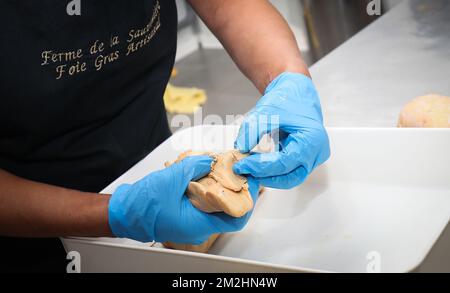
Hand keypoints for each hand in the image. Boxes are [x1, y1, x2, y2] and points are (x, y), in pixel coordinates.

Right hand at [108, 156, 259, 243]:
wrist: (124, 212)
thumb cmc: (142, 204)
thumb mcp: (172, 178)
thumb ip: (195, 166)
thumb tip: (211, 160)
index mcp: (198, 224)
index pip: (236, 217)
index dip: (248, 199)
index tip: (251, 181)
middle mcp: (198, 228)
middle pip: (228, 211)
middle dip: (235, 189)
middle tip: (238, 171)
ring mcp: (193, 224)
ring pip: (217, 208)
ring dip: (222, 189)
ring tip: (223, 170)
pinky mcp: (187, 218)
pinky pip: (205, 206)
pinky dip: (209, 191)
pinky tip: (205, 176)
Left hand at [234, 72, 329, 188]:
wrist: (295, 90)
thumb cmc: (287, 98)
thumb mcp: (266, 111)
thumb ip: (253, 131)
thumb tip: (240, 149)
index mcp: (312, 140)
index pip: (284, 163)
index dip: (260, 167)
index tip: (241, 165)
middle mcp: (316, 152)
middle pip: (290, 177)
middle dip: (265, 177)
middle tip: (244, 171)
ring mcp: (312, 157)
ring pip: (289, 177)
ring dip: (268, 176)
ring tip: (249, 169)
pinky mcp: (303, 158)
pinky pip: (288, 171)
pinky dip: (272, 170)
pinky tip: (256, 164)